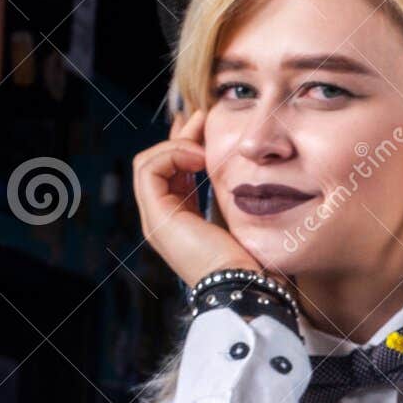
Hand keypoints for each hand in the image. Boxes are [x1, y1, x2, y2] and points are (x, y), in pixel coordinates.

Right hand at [132, 108, 284, 289]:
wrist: (247, 287)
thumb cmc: (254, 258)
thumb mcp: (243, 216)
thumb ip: (235, 192)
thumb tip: (243, 163)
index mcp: (182, 220)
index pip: (172, 171)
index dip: (187, 144)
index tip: (209, 125)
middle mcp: (163, 219)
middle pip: (157, 163)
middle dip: (180, 135)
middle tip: (203, 116)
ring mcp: (156, 220)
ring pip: (148, 162)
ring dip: (176, 144)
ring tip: (204, 144)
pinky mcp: (157, 217)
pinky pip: (149, 168)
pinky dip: (172, 154)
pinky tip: (200, 157)